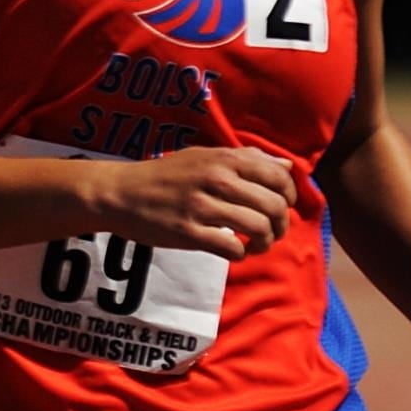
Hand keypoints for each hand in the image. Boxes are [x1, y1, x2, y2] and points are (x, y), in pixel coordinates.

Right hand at [85, 145, 296, 259]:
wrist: (120, 193)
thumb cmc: (165, 175)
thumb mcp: (206, 156)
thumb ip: (248, 159)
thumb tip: (287, 168)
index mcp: (226, 159)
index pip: (280, 178)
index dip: (289, 197)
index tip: (281, 208)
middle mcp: (218, 180)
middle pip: (274, 206)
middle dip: (281, 225)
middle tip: (273, 233)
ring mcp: (202, 207)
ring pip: (257, 228)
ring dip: (264, 242)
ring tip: (256, 245)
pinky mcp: (187, 232)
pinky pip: (231, 247)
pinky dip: (241, 254)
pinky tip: (235, 252)